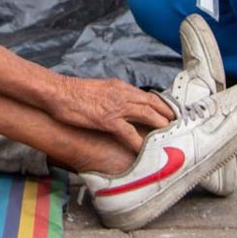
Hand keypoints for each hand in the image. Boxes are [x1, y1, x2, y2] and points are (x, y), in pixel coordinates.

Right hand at [47, 76, 174, 153]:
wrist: (58, 92)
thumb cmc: (74, 93)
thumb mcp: (98, 90)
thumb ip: (112, 96)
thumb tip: (119, 106)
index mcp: (120, 87)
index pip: (148, 95)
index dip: (162, 105)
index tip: (171, 114)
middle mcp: (122, 94)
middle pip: (153, 104)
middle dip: (167, 115)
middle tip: (178, 127)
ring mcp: (116, 107)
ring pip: (147, 115)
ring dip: (161, 126)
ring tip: (170, 137)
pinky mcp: (108, 120)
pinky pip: (129, 133)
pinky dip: (139, 142)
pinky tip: (145, 151)